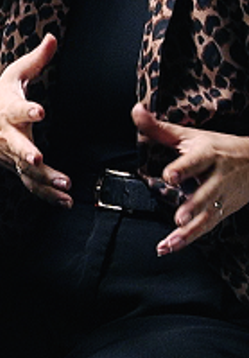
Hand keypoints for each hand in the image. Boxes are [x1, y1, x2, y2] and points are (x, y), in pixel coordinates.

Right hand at [0, 33, 70, 205]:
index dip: (27, 110)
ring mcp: (11, 154)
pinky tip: (64, 200)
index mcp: (9, 110)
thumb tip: (52, 38)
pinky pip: (30, 184)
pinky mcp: (16, 168)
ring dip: (44, 179)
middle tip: (37, 158)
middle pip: (16, 146)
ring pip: (25, 170)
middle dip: (26, 153)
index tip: (39, 111)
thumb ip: (36, 59)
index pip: (18, 109)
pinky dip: (46, 194)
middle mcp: (9, 135)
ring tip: (64, 185)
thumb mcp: (15, 75)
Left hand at [134, 106, 248, 254]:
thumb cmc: (218, 147)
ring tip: (171, 240)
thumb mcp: (190, 136)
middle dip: (194, 206)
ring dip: (189, 231)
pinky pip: (206, 227)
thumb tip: (135, 110)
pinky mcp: (223, 211)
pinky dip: (189, 239)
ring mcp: (222, 197)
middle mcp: (217, 178)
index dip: (183, 168)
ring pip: (207, 215)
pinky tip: (169, 247)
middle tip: (180, 218)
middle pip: (206, 193)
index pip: (195, 162)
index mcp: (207, 155)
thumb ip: (159, 128)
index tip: (170, 176)